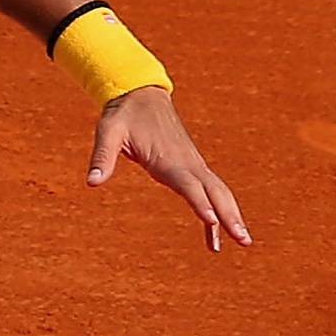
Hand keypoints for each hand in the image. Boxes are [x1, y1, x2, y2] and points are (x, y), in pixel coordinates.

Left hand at [87, 86, 251, 251]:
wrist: (142, 94)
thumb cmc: (123, 115)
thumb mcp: (108, 132)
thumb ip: (102, 158)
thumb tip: (91, 182)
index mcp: (167, 157)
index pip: (187, 183)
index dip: (199, 202)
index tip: (212, 220)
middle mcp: (187, 162)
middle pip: (214, 191)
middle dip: (229, 215)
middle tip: (243, 240)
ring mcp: (193, 164)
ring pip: (218, 191)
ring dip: (232, 215)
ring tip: (243, 241)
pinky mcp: (192, 165)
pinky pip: (209, 190)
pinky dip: (217, 209)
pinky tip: (216, 233)